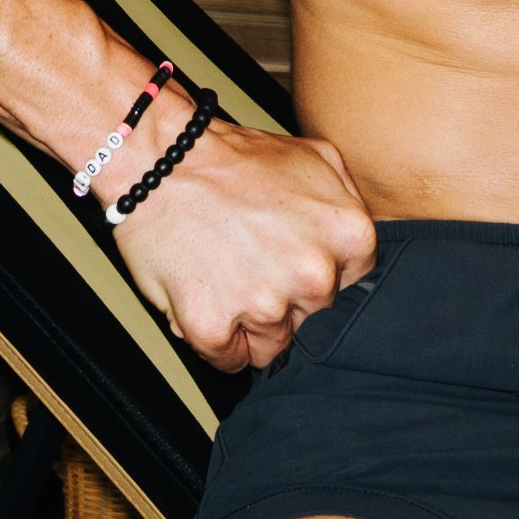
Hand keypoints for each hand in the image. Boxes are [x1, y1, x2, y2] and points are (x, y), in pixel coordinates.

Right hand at [109, 109, 377, 369]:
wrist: (159, 159)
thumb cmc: (231, 159)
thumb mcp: (315, 157)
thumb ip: (349, 202)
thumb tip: (359, 247)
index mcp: (349, 235)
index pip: (351, 290)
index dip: (317, 277)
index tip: (291, 262)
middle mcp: (314, 275)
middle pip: (312, 321)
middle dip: (285, 301)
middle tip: (252, 262)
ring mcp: (264, 304)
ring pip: (272, 347)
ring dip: (249, 324)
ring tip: (225, 276)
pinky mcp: (213, 327)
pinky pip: (227, 360)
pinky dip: (214, 338)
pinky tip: (205, 297)